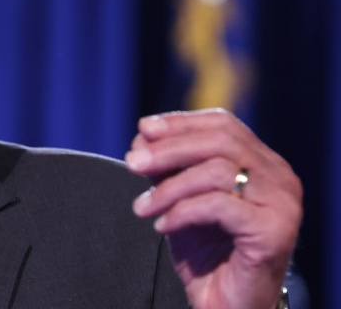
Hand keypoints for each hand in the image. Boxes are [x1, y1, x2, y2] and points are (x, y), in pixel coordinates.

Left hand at [126, 109, 301, 308]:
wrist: (227, 304)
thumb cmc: (208, 254)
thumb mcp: (181, 201)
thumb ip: (168, 168)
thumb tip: (142, 136)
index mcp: (264, 163)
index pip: (223, 124)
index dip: (180, 123)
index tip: (142, 130)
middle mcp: (280, 178)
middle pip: (220, 142)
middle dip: (168, 149)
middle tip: (132, 163)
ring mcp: (281, 204)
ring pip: (216, 172)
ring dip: (169, 187)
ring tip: (141, 208)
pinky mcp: (273, 231)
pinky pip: (218, 206)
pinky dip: (182, 212)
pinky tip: (162, 226)